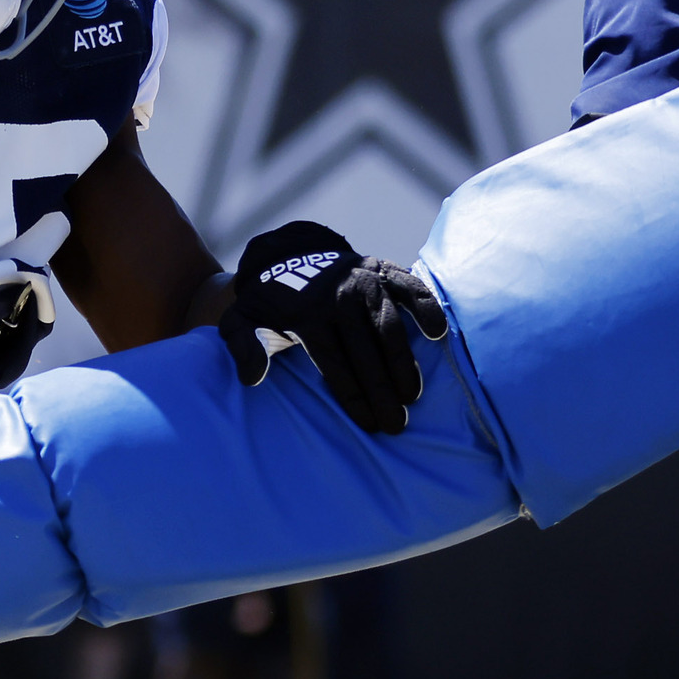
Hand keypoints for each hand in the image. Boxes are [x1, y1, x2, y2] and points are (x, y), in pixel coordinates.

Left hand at [215, 221, 450, 437]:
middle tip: (396, 425)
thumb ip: (241, 347)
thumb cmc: (271, 300)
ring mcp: (364, 281)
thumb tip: (252, 379)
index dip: (353, 397)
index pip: (334, 364)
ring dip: (403, 361)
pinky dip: (426, 306)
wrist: (291, 254)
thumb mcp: (241, 319)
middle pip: (365, 353)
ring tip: (412, 395)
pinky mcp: (384, 269)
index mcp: (307, 315)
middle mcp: (339, 298)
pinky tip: (437, 334)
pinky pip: (410, 287)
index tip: (369, 424)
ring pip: (389, 326)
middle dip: (382, 391)